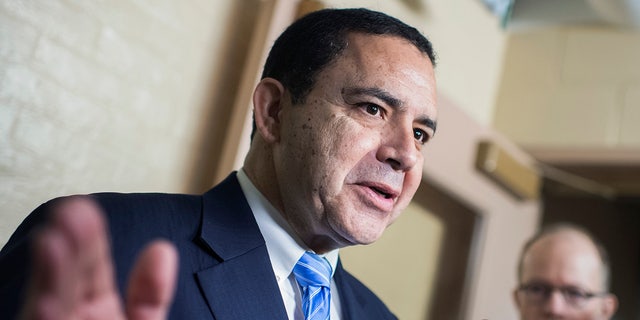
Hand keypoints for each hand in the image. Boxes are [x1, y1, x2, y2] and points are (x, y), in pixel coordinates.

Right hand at [20, 196, 177, 319]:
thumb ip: (150, 294)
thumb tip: (162, 249)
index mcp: (96, 311)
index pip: (90, 269)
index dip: (88, 240)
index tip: (83, 207)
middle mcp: (72, 316)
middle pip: (66, 280)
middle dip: (69, 247)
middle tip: (72, 210)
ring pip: (51, 303)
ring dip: (51, 274)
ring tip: (52, 242)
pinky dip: (44, 316)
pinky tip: (46, 300)